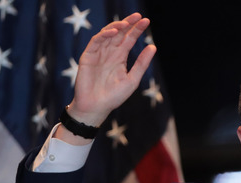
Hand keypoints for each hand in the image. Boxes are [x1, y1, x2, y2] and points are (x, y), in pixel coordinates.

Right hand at [65, 13, 155, 128]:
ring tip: (127, 23)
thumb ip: (142, 63)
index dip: (136, 30)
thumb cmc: (114, 96)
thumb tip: (153, 47)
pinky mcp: (88, 56)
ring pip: (107, 34)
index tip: (146, 21)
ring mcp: (98, 53)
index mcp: (119, 57)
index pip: (129, 39)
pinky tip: (114, 32)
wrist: (97, 107)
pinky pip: (95, 42)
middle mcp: (109, 53)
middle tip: (138, 16)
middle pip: (119, 33)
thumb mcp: (132, 79)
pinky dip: (104, 35)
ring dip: (116, 27)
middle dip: (128, 23)